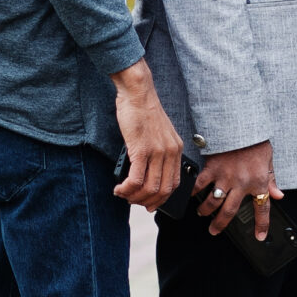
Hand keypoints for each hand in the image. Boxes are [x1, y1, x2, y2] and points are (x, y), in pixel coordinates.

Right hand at [110, 60, 183, 210]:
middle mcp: (171, 152)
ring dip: (134, 197)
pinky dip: (127, 189)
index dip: (161, 198)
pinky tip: (119, 188)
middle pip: (163, 190)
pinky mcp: (142, 149)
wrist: (138, 93)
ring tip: (123, 194)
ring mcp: (158, 151)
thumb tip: (145, 175)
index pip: (174, 183)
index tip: (149, 203)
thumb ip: (157, 153)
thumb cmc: (143, 112)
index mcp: (177, 149)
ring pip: (149, 188)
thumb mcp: (159, 134)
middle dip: (146, 202)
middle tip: (133, 202)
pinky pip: (136, 179)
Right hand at [196, 140, 283, 238]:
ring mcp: (225, 177)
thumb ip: (272, 180)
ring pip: (213, 202)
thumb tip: (279, 196)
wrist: (242, 124)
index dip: (261, 224)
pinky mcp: (212, 168)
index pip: (262, 208)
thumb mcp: (269, 161)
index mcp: (258, 182)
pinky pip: (200, 185)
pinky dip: (194, 192)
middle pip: (229, 212)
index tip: (259, 236)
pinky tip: (191, 196)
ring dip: (206, 211)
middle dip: (220, 225)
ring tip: (202, 213)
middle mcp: (241, 183)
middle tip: (214, 231)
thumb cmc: (256, 142)